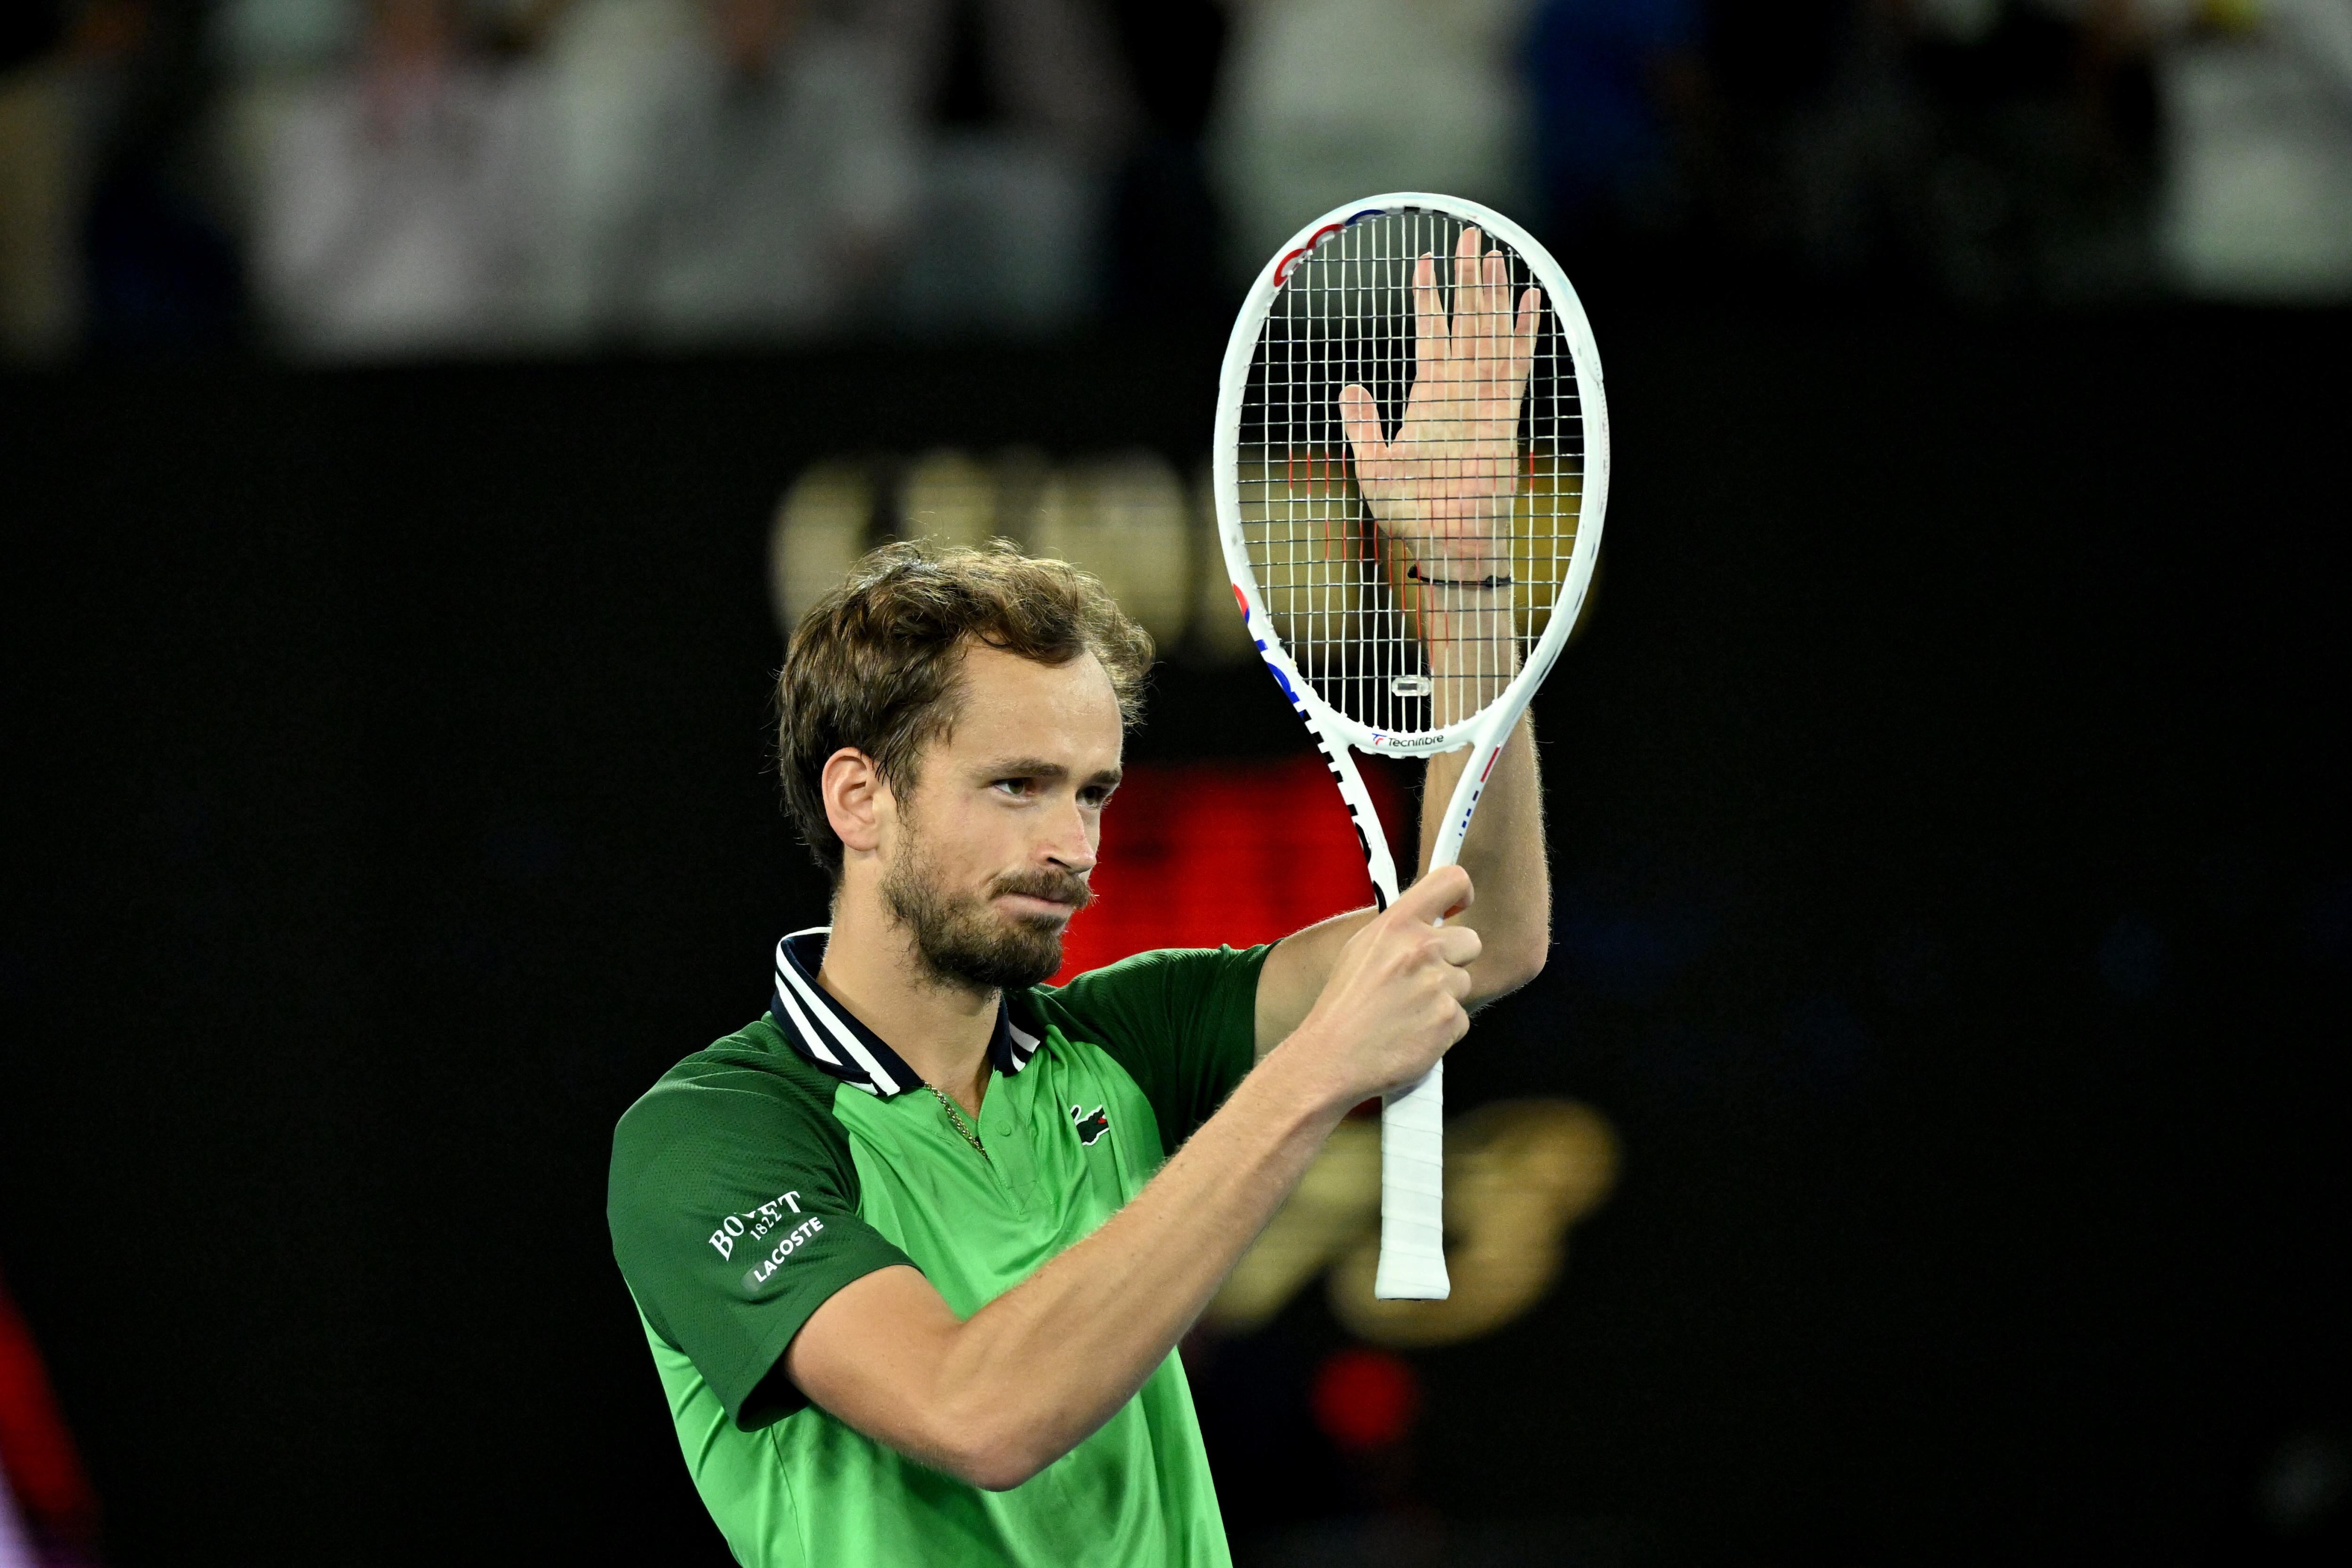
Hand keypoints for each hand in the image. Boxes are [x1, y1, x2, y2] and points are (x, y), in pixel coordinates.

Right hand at [1283, 866, 1481, 1104]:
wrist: (1331, 1057)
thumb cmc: (1343, 1004)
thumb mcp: (1361, 949)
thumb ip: (1399, 930)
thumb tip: (1432, 919)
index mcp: (1397, 925)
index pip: (1451, 880)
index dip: (1462, 893)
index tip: (1457, 909)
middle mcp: (1421, 948)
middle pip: (1471, 941)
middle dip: (1453, 960)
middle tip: (1422, 981)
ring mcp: (1438, 985)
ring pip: (1464, 983)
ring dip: (1444, 998)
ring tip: (1408, 1012)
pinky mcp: (1448, 1020)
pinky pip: (1461, 1019)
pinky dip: (1442, 1029)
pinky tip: (1413, 1033)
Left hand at [1336, 227, 1539, 586]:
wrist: (1446, 542)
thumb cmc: (1412, 513)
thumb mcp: (1372, 465)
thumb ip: (1363, 425)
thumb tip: (1348, 387)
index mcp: (1428, 399)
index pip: (1430, 335)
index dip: (1428, 298)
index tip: (1424, 261)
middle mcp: (1458, 393)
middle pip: (1466, 321)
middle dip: (1468, 279)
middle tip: (1471, 235)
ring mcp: (1484, 401)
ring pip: (1490, 333)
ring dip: (1493, 294)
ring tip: (1495, 253)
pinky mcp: (1504, 417)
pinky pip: (1516, 365)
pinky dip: (1523, 332)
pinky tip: (1532, 300)